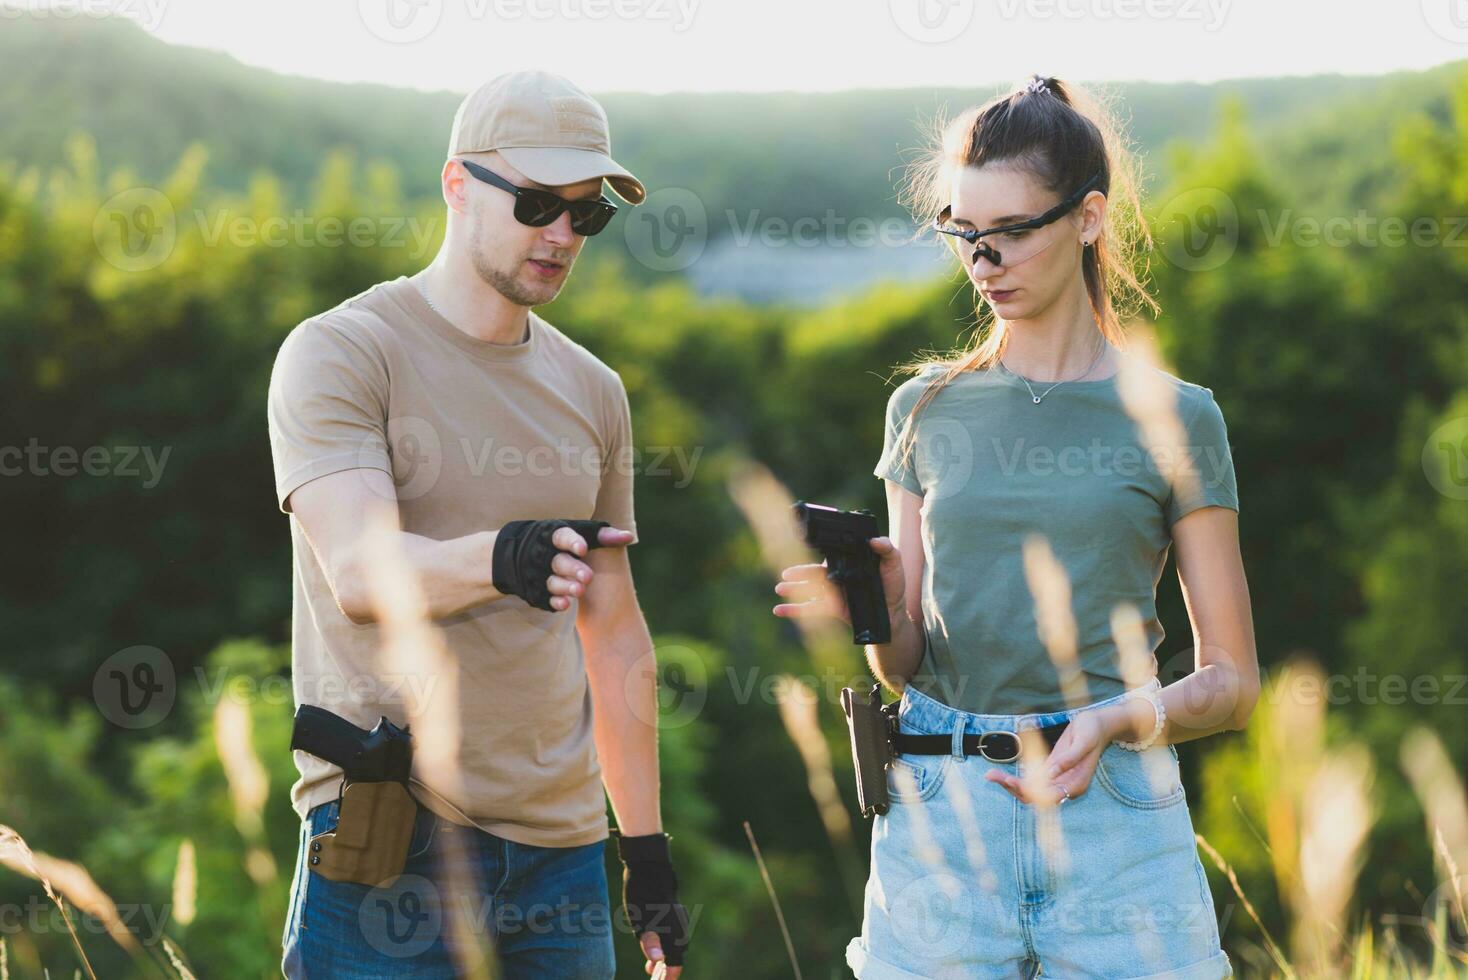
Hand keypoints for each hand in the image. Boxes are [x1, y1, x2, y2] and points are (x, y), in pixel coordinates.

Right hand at [490, 519, 633, 611]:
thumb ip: (602, 536)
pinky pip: (545, 597)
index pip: (562, 536)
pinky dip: (555, 601)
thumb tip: (629, 537)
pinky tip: (565, 605)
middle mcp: (545, 555)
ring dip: (565, 586)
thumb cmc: (561, 542)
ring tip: (580, 591)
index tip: (583, 549)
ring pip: (552, 581)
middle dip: (573, 569)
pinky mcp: (536, 590)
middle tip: (588, 577)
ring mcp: (539, 574)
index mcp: (554, 536)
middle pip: (559, 562)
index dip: (572, 543)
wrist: (521, 555)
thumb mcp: (579, 533)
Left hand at [614, 832, 689, 976]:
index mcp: (673, 932)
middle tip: (652, 976)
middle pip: (678, 955)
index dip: (668, 976)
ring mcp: (680, 918)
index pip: (675, 963)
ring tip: (651, 966)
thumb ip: (649, 942)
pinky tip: (657, 943)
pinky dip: (668, 944)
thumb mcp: (640, 919)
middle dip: (667, 969)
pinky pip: (676, 933)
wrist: (650, 866)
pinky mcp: (676, 911)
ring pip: (677, 944)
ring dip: (667, 957)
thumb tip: (657, 961)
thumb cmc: (642, 893)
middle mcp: (681, 927)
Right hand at [772, 537, 905, 630]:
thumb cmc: (892, 585)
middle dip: (799, 572)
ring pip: (809, 589)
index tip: (804, 546)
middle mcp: (836, 575)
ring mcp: (832, 592)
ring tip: (779, 588)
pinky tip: (779, 610)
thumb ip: (887, 549)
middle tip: (786, 572)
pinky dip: (794, 610)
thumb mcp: (894, 563)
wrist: (892, 612)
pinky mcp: (831, 608)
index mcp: (847, 561)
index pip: (830, 553)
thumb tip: (875, 540)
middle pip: (814, 571)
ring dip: (793, 589)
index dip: (817, 550)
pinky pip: (810, 608)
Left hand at [985, 709, 1110, 805]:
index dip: (1028, 790)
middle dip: (1013, 788)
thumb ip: (1068, 759)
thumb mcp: (1083, 741)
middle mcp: (1065, 787)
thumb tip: (1050, 774)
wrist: (1098, 724)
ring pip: (1030, 790)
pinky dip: (1015, 778)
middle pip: (1035, 796)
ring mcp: (1056, 780)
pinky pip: (1030, 780)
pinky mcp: (1049, 771)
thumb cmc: (1092, 731)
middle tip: (991, 775)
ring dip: (1010, 784)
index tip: (1011, 781)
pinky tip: (998, 774)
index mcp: (1075, 784)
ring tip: (989, 775)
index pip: (1048, 796)